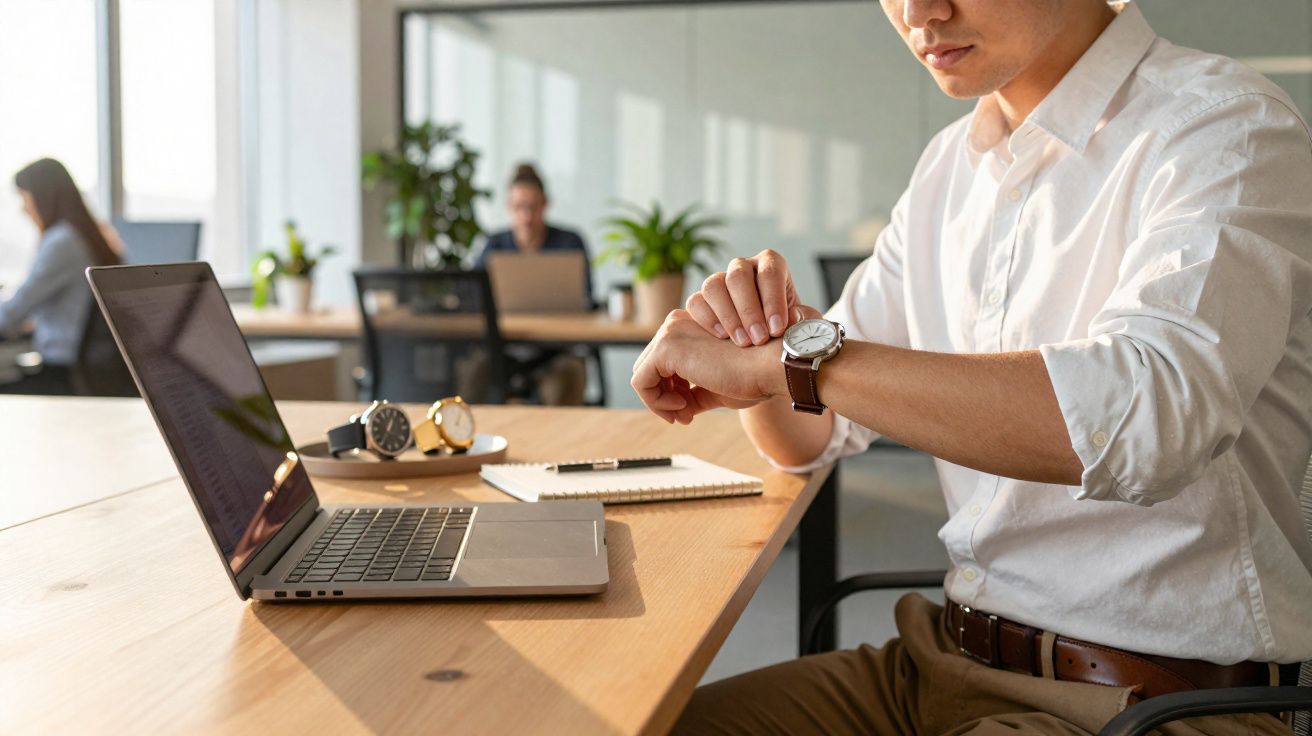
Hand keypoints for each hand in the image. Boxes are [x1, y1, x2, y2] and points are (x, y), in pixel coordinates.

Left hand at [631, 310, 781, 423]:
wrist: (771, 366)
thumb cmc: (755, 375)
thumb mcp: (717, 387)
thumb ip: (694, 393)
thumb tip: (678, 409)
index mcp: (691, 326)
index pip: (665, 363)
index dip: (673, 391)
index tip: (690, 411)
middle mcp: (677, 323)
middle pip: (651, 367)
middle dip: (665, 397)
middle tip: (686, 416)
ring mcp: (670, 332)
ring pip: (644, 374)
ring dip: (660, 402)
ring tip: (686, 414)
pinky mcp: (665, 347)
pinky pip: (641, 381)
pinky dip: (655, 402)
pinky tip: (682, 408)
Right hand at [685, 249, 819, 346]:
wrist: (768, 341)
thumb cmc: (788, 328)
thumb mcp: (802, 323)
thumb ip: (802, 319)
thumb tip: (793, 318)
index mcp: (771, 264)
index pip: (769, 272)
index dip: (773, 300)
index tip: (777, 329)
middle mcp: (743, 267)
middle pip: (738, 277)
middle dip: (749, 310)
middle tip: (759, 338)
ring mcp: (720, 281)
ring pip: (713, 286)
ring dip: (728, 316)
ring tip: (743, 342)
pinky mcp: (701, 300)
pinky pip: (696, 302)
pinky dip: (707, 320)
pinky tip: (723, 337)